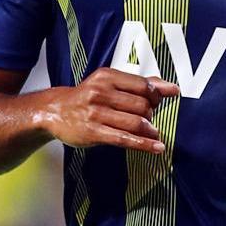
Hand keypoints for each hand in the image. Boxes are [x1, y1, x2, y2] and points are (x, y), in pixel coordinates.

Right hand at [43, 68, 179, 153]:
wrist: (55, 111)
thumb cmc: (87, 97)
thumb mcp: (110, 83)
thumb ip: (139, 84)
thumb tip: (170, 87)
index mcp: (107, 77)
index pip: (143, 85)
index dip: (156, 95)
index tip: (158, 100)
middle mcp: (100, 93)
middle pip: (142, 105)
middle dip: (151, 113)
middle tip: (149, 118)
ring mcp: (96, 113)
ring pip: (135, 123)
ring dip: (150, 130)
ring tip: (154, 133)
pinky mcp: (93, 132)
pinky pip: (124, 139)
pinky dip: (144, 145)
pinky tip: (157, 148)